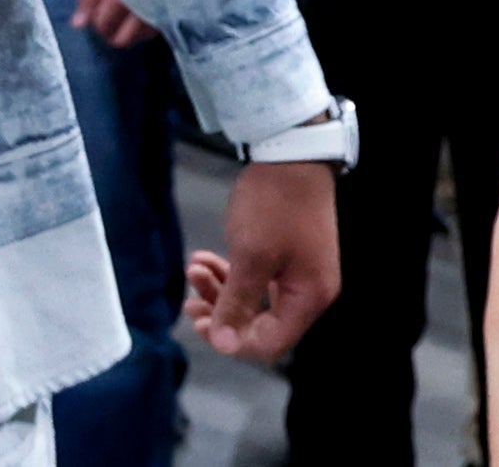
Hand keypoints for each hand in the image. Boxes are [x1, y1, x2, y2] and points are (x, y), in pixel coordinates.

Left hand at [72, 0, 156, 47]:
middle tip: (110, 16)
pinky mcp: (177, 8)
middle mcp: (143, 7)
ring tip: (127, 13)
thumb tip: (78, 25)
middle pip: (124, 38)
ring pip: (143, 37)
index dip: (96, 22)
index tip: (97, 11)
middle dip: (113, 32)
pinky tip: (143, 14)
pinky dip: (148, 26)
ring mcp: (162, 9)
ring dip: (132, 32)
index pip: (103, 25)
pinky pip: (160, 29)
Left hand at [184, 158, 341, 358]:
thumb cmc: (273, 206)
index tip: (198, 323)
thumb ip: (237, 303)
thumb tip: (224, 345)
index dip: (232, 340)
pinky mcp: (287, 254)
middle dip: (221, 313)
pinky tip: (205, 258)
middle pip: (261, 323)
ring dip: (220, 289)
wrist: (291, 154)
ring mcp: (299, 272)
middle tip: (189, 304)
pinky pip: (256, 277)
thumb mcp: (250, 256)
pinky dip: (230, 271)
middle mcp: (309, 291)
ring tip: (193, 269)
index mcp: (308, 298)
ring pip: (254, 298)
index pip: (270, 343)